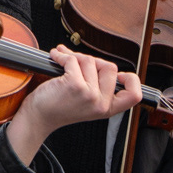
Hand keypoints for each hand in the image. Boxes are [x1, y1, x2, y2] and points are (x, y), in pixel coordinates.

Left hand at [4, 47, 141, 163]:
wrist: (38, 117)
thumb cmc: (58, 106)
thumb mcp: (85, 102)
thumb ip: (97, 85)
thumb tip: (96, 58)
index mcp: (107, 109)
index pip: (134, 95)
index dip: (131, 80)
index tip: (119, 74)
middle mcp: (101, 104)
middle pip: (110, 67)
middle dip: (92, 60)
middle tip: (77, 63)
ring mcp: (89, 95)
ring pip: (90, 60)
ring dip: (73, 56)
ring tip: (62, 60)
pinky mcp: (75, 86)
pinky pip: (73, 59)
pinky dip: (61, 55)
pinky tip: (56, 56)